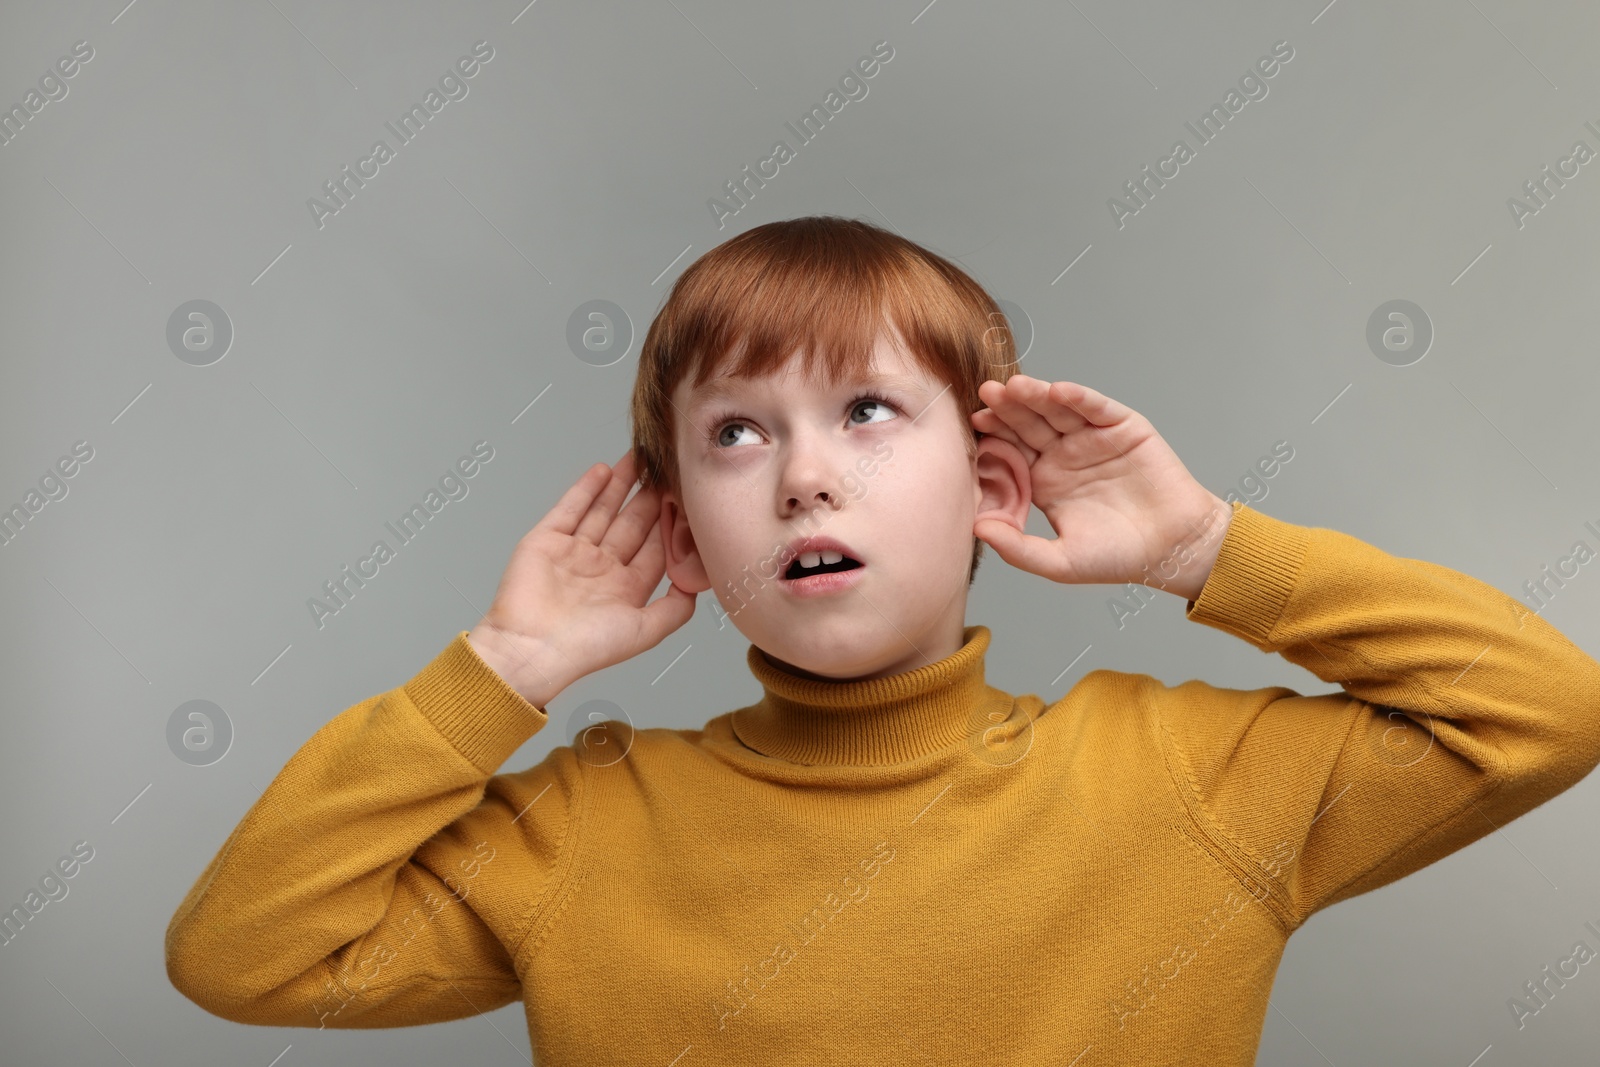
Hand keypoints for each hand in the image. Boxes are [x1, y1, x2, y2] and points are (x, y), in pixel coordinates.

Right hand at [466, 450, 695, 705]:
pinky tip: (604, 470)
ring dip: (621, 484)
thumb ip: (675, 610)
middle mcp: (601, 568)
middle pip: (632, 524)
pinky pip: (570, 508)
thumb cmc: (585, 647)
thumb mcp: (644, 632)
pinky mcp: (546, 540)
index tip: (687, 498)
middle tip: (667, 468)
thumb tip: (697, 586)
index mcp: (625, 588)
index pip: (655, 547)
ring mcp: (573, 552)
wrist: (531, 648)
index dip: (671, 523)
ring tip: (640, 458)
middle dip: (650, 497)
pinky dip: (587, 489)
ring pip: (603, 510)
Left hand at [969, 375, 1232, 595]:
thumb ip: (1018, 548)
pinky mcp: (1123, 428)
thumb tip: (976, 529)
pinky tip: (1059, 390)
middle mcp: (1064, 455)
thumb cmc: (1118, 557)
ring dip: (1037, 396)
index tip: (973, 425)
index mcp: (1044, 481)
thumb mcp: (1060, 561)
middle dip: (1008, 408)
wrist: (1173, 549)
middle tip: (986, 393)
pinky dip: (1079, 398)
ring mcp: (1092, 438)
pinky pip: (1096, 408)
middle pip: (1029, 424)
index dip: (994, 437)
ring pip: (1058, 410)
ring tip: (1016, 387)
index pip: (1011, 451)